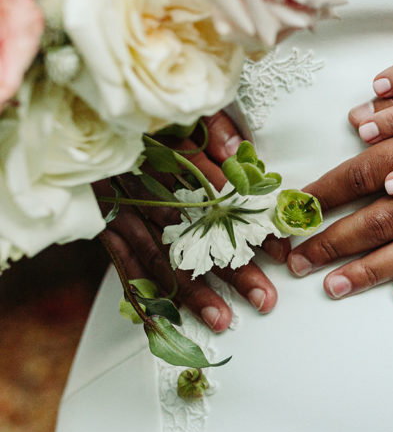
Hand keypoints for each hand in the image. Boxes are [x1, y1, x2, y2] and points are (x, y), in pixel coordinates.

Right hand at [98, 111, 288, 331]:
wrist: (74, 112)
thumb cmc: (141, 112)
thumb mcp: (181, 106)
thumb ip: (213, 126)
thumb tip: (239, 154)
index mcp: (162, 150)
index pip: (214, 188)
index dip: (248, 219)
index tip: (280, 244)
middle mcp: (139, 183)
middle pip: (192, 232)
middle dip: (231, 267)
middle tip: (264, 295)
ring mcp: (118, 207)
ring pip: (160, 255)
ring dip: (192, 291)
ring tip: (223, 319)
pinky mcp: (102, 223)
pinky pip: (123, 264)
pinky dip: (142, 293)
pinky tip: (161, 325)